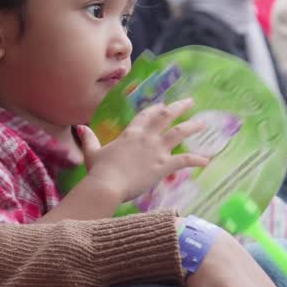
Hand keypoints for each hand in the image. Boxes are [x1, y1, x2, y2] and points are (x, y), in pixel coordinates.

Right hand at [80, 98, 208, 201]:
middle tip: (190, 101)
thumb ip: (89, 139)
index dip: (156, 109)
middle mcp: (146, 137)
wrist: (107, 185)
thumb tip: (80, 128)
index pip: (146, 115)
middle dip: (179, 107)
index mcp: (130, 133)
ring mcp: (156, 150)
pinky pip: (184, 160)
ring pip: (179, 133)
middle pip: (166, 117)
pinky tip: (206, 161)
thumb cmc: (99, 170)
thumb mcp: (92, 152)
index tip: (163, 105)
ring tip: (203, 123)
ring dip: (192, 127)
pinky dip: (196, 160)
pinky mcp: (163, 165)